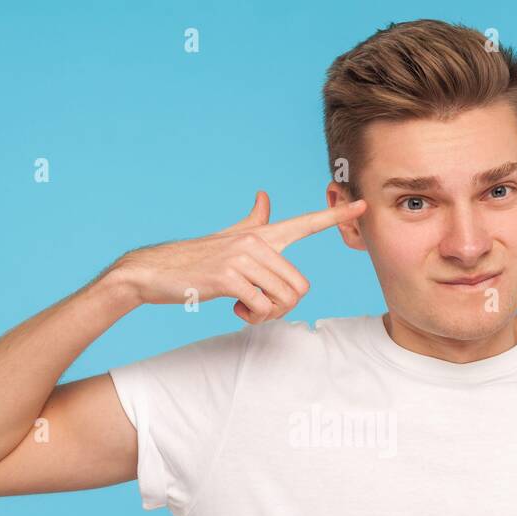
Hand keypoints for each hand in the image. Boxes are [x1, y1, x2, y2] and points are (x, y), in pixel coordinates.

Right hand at [107, 191, 366, 322]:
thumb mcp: (228, 237)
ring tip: (245, 306)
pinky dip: (252, 317)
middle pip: (300, 286)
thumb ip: (252, 221)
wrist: (153, 271)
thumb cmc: (194, 259)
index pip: (305, 223)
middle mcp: (256, 241)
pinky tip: (234, 308)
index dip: (336, 215)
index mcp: (261, 234)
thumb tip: (264, 196)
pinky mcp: (229, 276)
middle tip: (257, 306)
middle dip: (283, 307)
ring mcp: (242, 257)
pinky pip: (262, 307)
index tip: (363, 204)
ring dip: (267, 314)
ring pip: (284, 299)